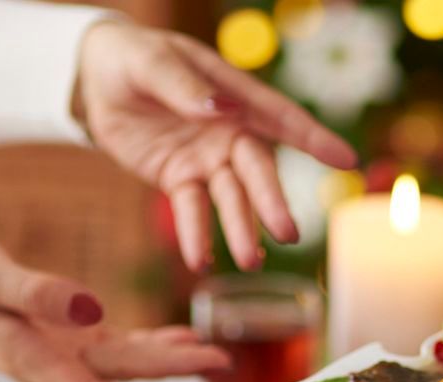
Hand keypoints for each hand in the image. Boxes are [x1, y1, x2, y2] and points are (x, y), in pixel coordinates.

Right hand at [0, 234, 228, 381]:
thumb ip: (36, 294)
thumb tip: (93, 309)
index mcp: (27, 359)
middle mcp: (51, 364)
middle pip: (120, 376)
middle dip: (172, 373)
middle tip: (222, 364)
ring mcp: (61, 352)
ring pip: (124, 363)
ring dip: (170, 361)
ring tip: (215, 356)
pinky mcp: (66, 335)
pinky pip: (117, 345)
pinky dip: (150, 343)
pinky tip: (182, 339)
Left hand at [75, 22, 357, 270]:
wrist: (95, 80)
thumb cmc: (131, 58)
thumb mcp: (149, 64)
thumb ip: (183, 86)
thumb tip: (220, 110)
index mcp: (231, 94)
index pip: (280, 117)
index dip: (314, 138)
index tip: (347, 160)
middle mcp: (228, 130)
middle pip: (257, 170)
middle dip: (272, 202)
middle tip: (288, 233)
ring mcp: (206, 158)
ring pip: (230, 198)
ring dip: (240, 229)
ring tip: (249, 262)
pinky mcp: (179, 179)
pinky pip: (190, 210)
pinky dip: (195, 235)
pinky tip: (201, 260)